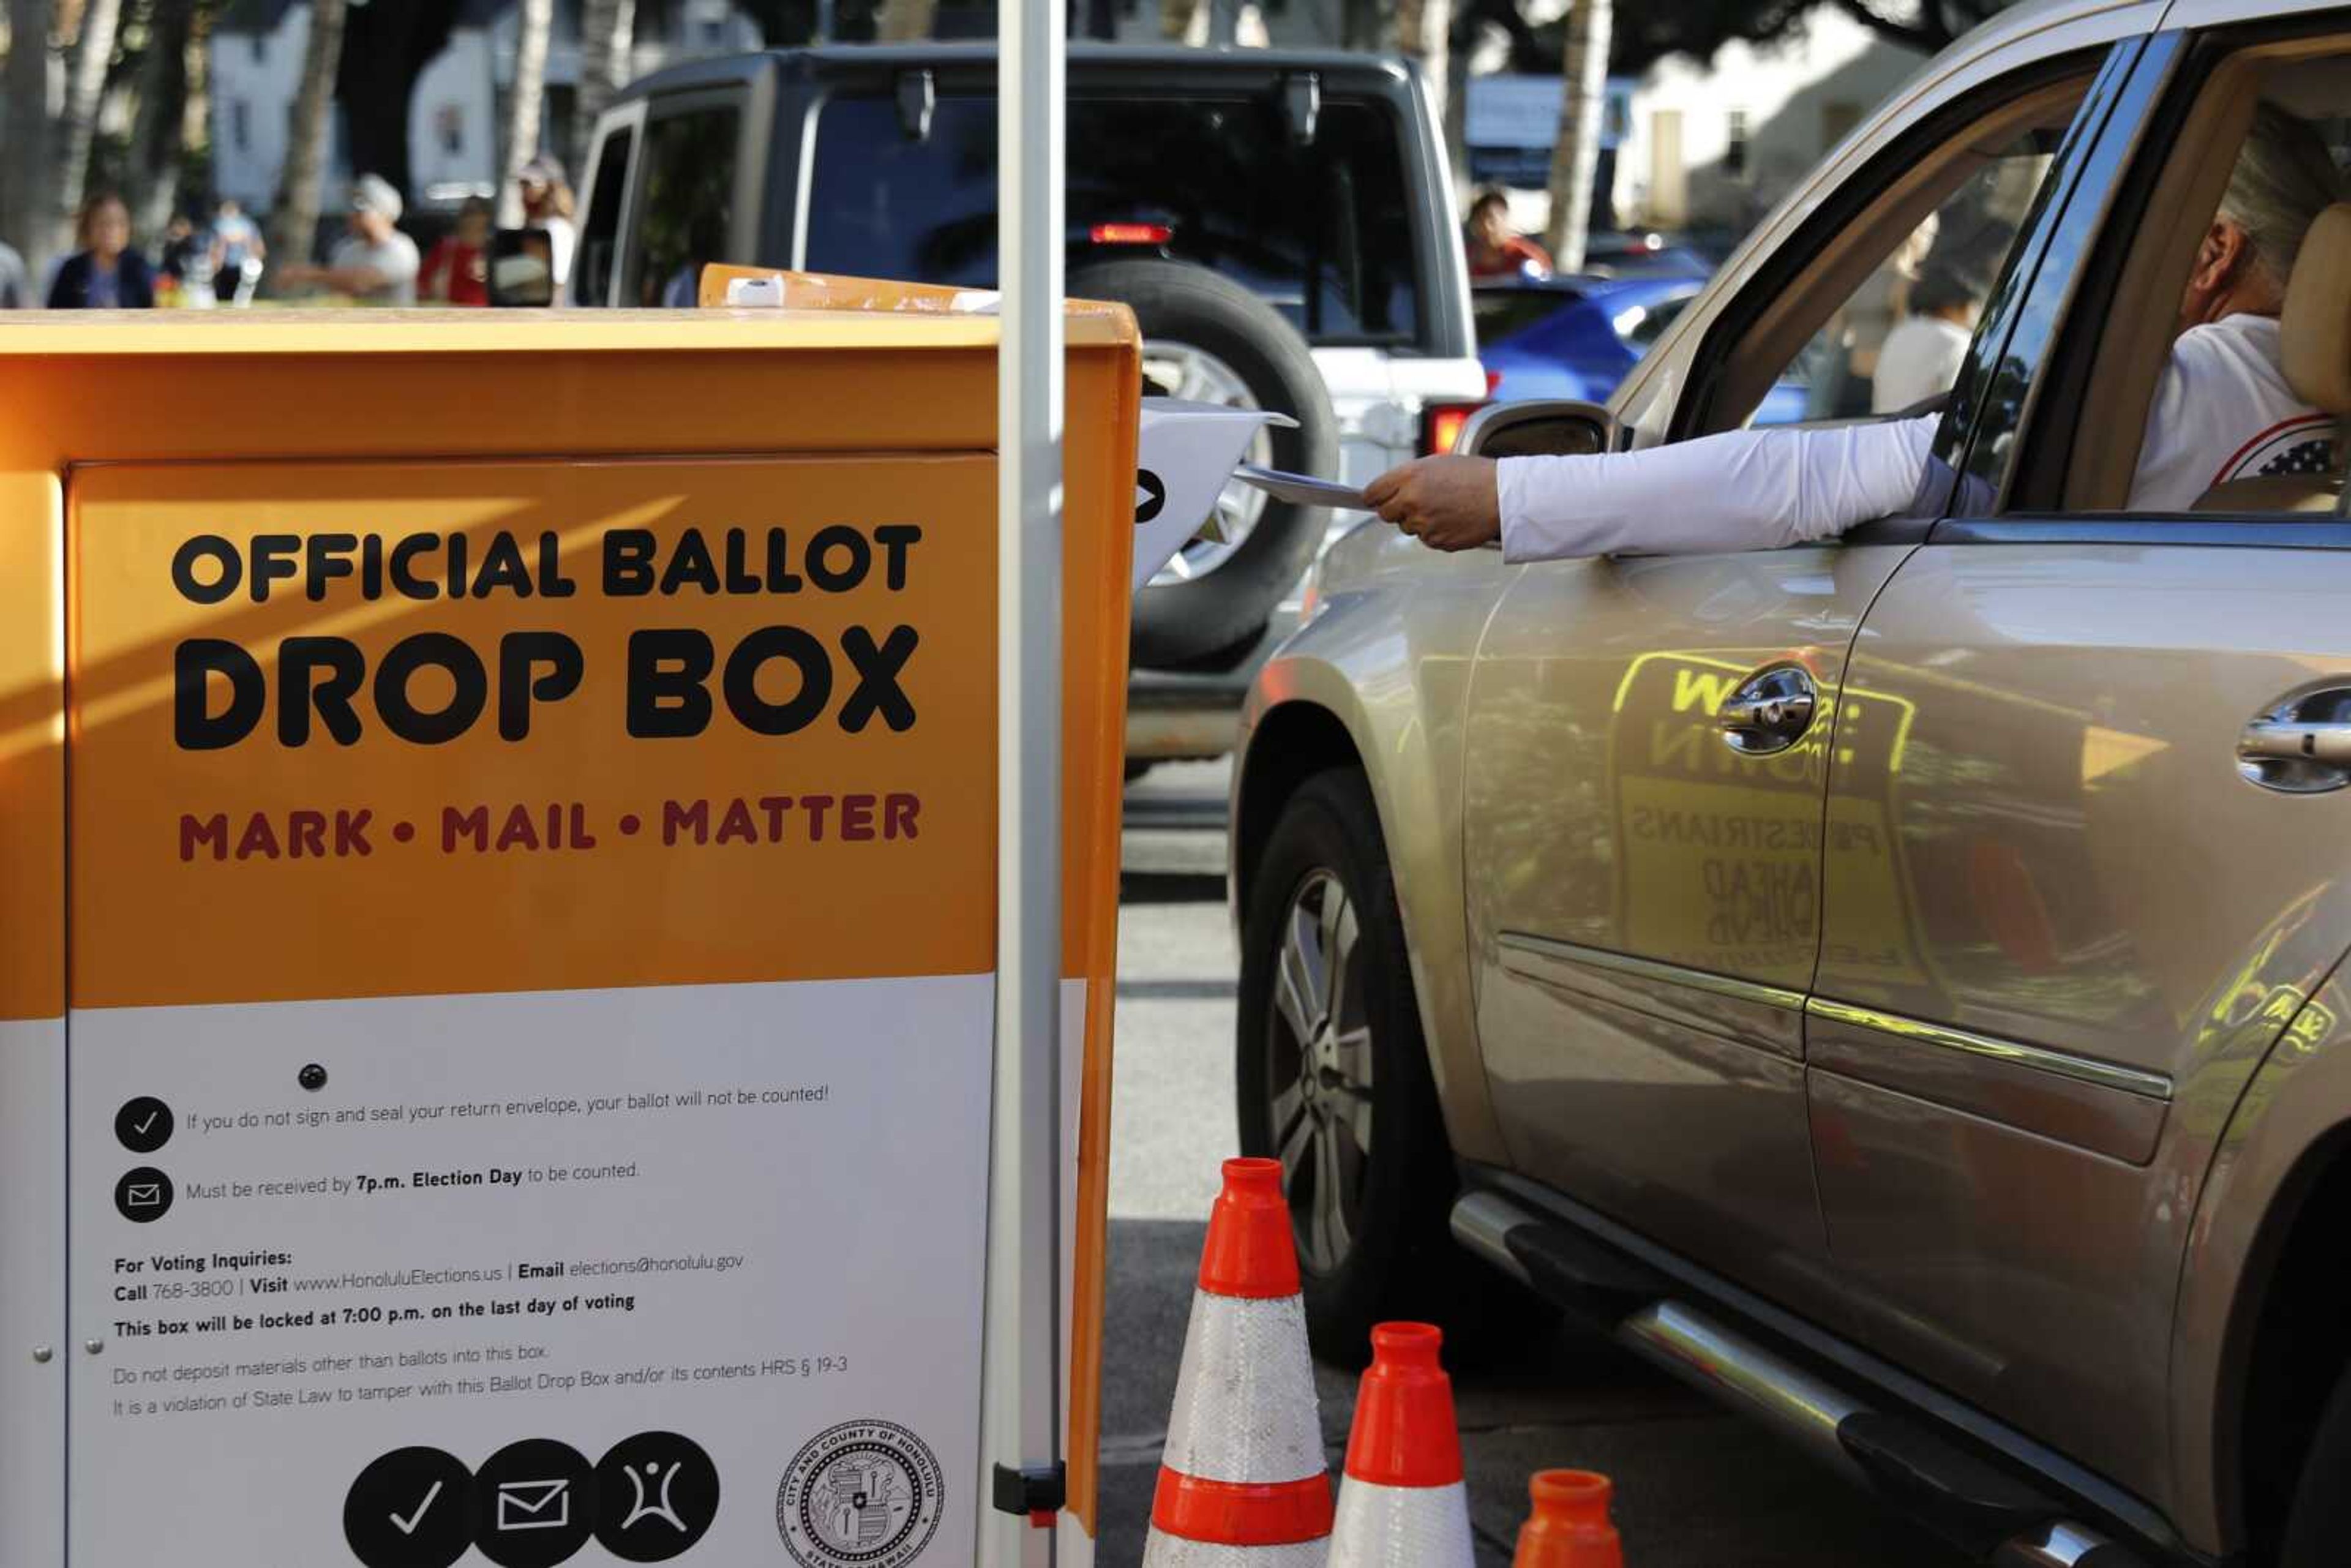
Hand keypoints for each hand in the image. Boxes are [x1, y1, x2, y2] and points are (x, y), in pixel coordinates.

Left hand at [1363, 456, 1500, 551]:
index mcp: (1409, 476)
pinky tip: (1453, 519)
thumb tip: (1389, 489)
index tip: (1375, 500)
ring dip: (1419, 521)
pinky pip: (1426, 539)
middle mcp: (1411, 500)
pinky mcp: (1435, 541)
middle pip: (1385, 514)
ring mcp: (1423, 523)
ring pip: (1408, 527)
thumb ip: (1408, 477)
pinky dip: (1436, 532)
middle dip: (1396, 510)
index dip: (1374, 497)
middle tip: (1417, 502)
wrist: (1502, 495)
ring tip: (1445, 508)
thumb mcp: (1437, 463)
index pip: (1372, 493)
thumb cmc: (1474, 475)